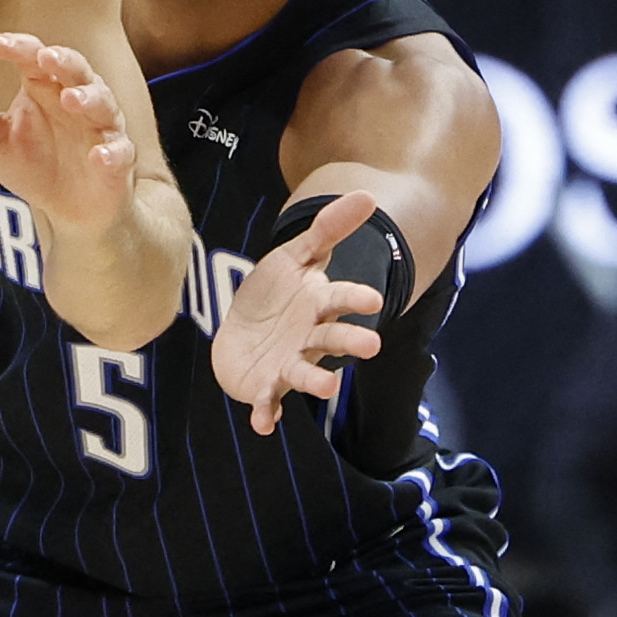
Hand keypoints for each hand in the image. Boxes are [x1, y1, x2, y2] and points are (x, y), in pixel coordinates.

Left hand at [0, 34, 137, 239]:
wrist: (71, 211)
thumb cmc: (35, 165)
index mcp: (43, 89)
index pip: (33, 58)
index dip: (19, 47)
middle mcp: (76, 100)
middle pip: (76, 69)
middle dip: (63, 61)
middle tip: (46, 57)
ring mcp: (101, 128)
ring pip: (103, 103)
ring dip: (88, 98)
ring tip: (70, 100)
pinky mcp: (119, 159)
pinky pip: (120, 151)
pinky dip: (111, 152)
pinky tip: (98, 156)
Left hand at [209, 191, 387, 435]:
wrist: (242, 331)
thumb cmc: (275, 294)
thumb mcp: (294, 256)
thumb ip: (327, 230)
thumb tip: (367, 194)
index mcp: (319, 304)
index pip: (342, 299)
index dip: (356, 299)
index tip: (373, 300)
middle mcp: (310, 337)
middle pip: (332, 339)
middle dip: (349, 342)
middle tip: (370, 345)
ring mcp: (289, 363)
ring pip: (305, 373)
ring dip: (315, 381)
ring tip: (327, 386)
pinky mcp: (265, 385)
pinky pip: (267, 400)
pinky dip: (266, 411)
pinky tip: (263, 422)